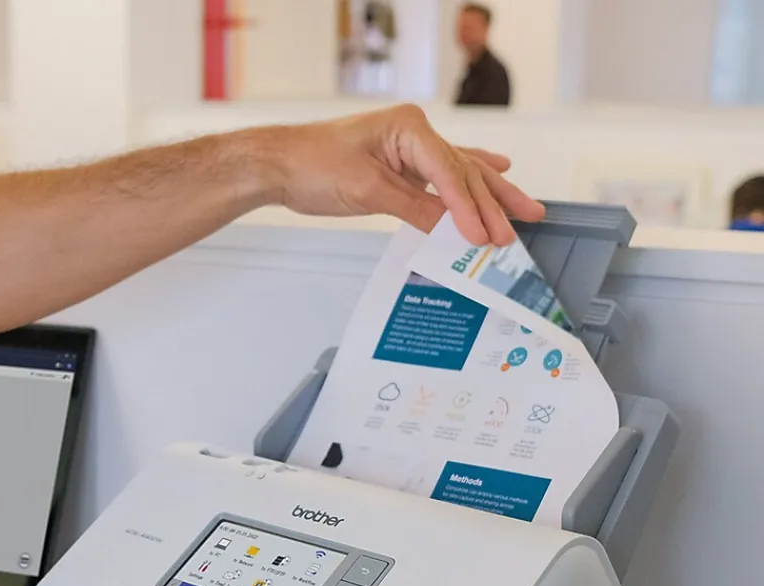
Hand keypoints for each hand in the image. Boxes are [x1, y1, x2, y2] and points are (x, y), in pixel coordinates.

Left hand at [263, 104, 544, 245]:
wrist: (281, 164)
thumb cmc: (313, 166)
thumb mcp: (367, 190)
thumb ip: (414, 208)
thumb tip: (452, 231)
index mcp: (409, 128)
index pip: (450, 172)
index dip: (468, 208)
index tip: (483, 237)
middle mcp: (415, 133)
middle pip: (464, 172)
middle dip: (491, 205)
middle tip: (515, 232)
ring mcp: (409, 147)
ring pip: (461, 172)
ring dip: (491, 193)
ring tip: (525, 209)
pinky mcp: (401, 164)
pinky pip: (443, 175)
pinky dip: (467, 180)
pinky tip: (497, 168)